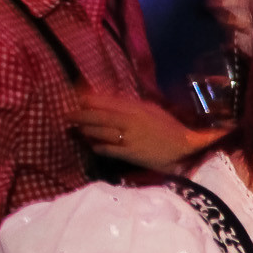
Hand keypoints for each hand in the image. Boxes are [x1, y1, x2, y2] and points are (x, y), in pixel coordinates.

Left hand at [69, 89, 220, 172]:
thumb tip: (112, 103)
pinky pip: (106, 149)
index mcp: (136, 108)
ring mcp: (128, 137)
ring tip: (78, 130)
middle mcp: (129, 121)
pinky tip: (92, 145)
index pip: (106, 101)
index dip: (89, 100)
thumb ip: (133, 106)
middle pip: (98, 116)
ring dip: (86, 131)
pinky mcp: (129, 153)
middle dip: (80, 115)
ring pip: (99, 132)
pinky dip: (97, 146)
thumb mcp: (153, 111)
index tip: (77, 98)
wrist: (185, 149)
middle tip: (67, 115)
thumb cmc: (171, 128)